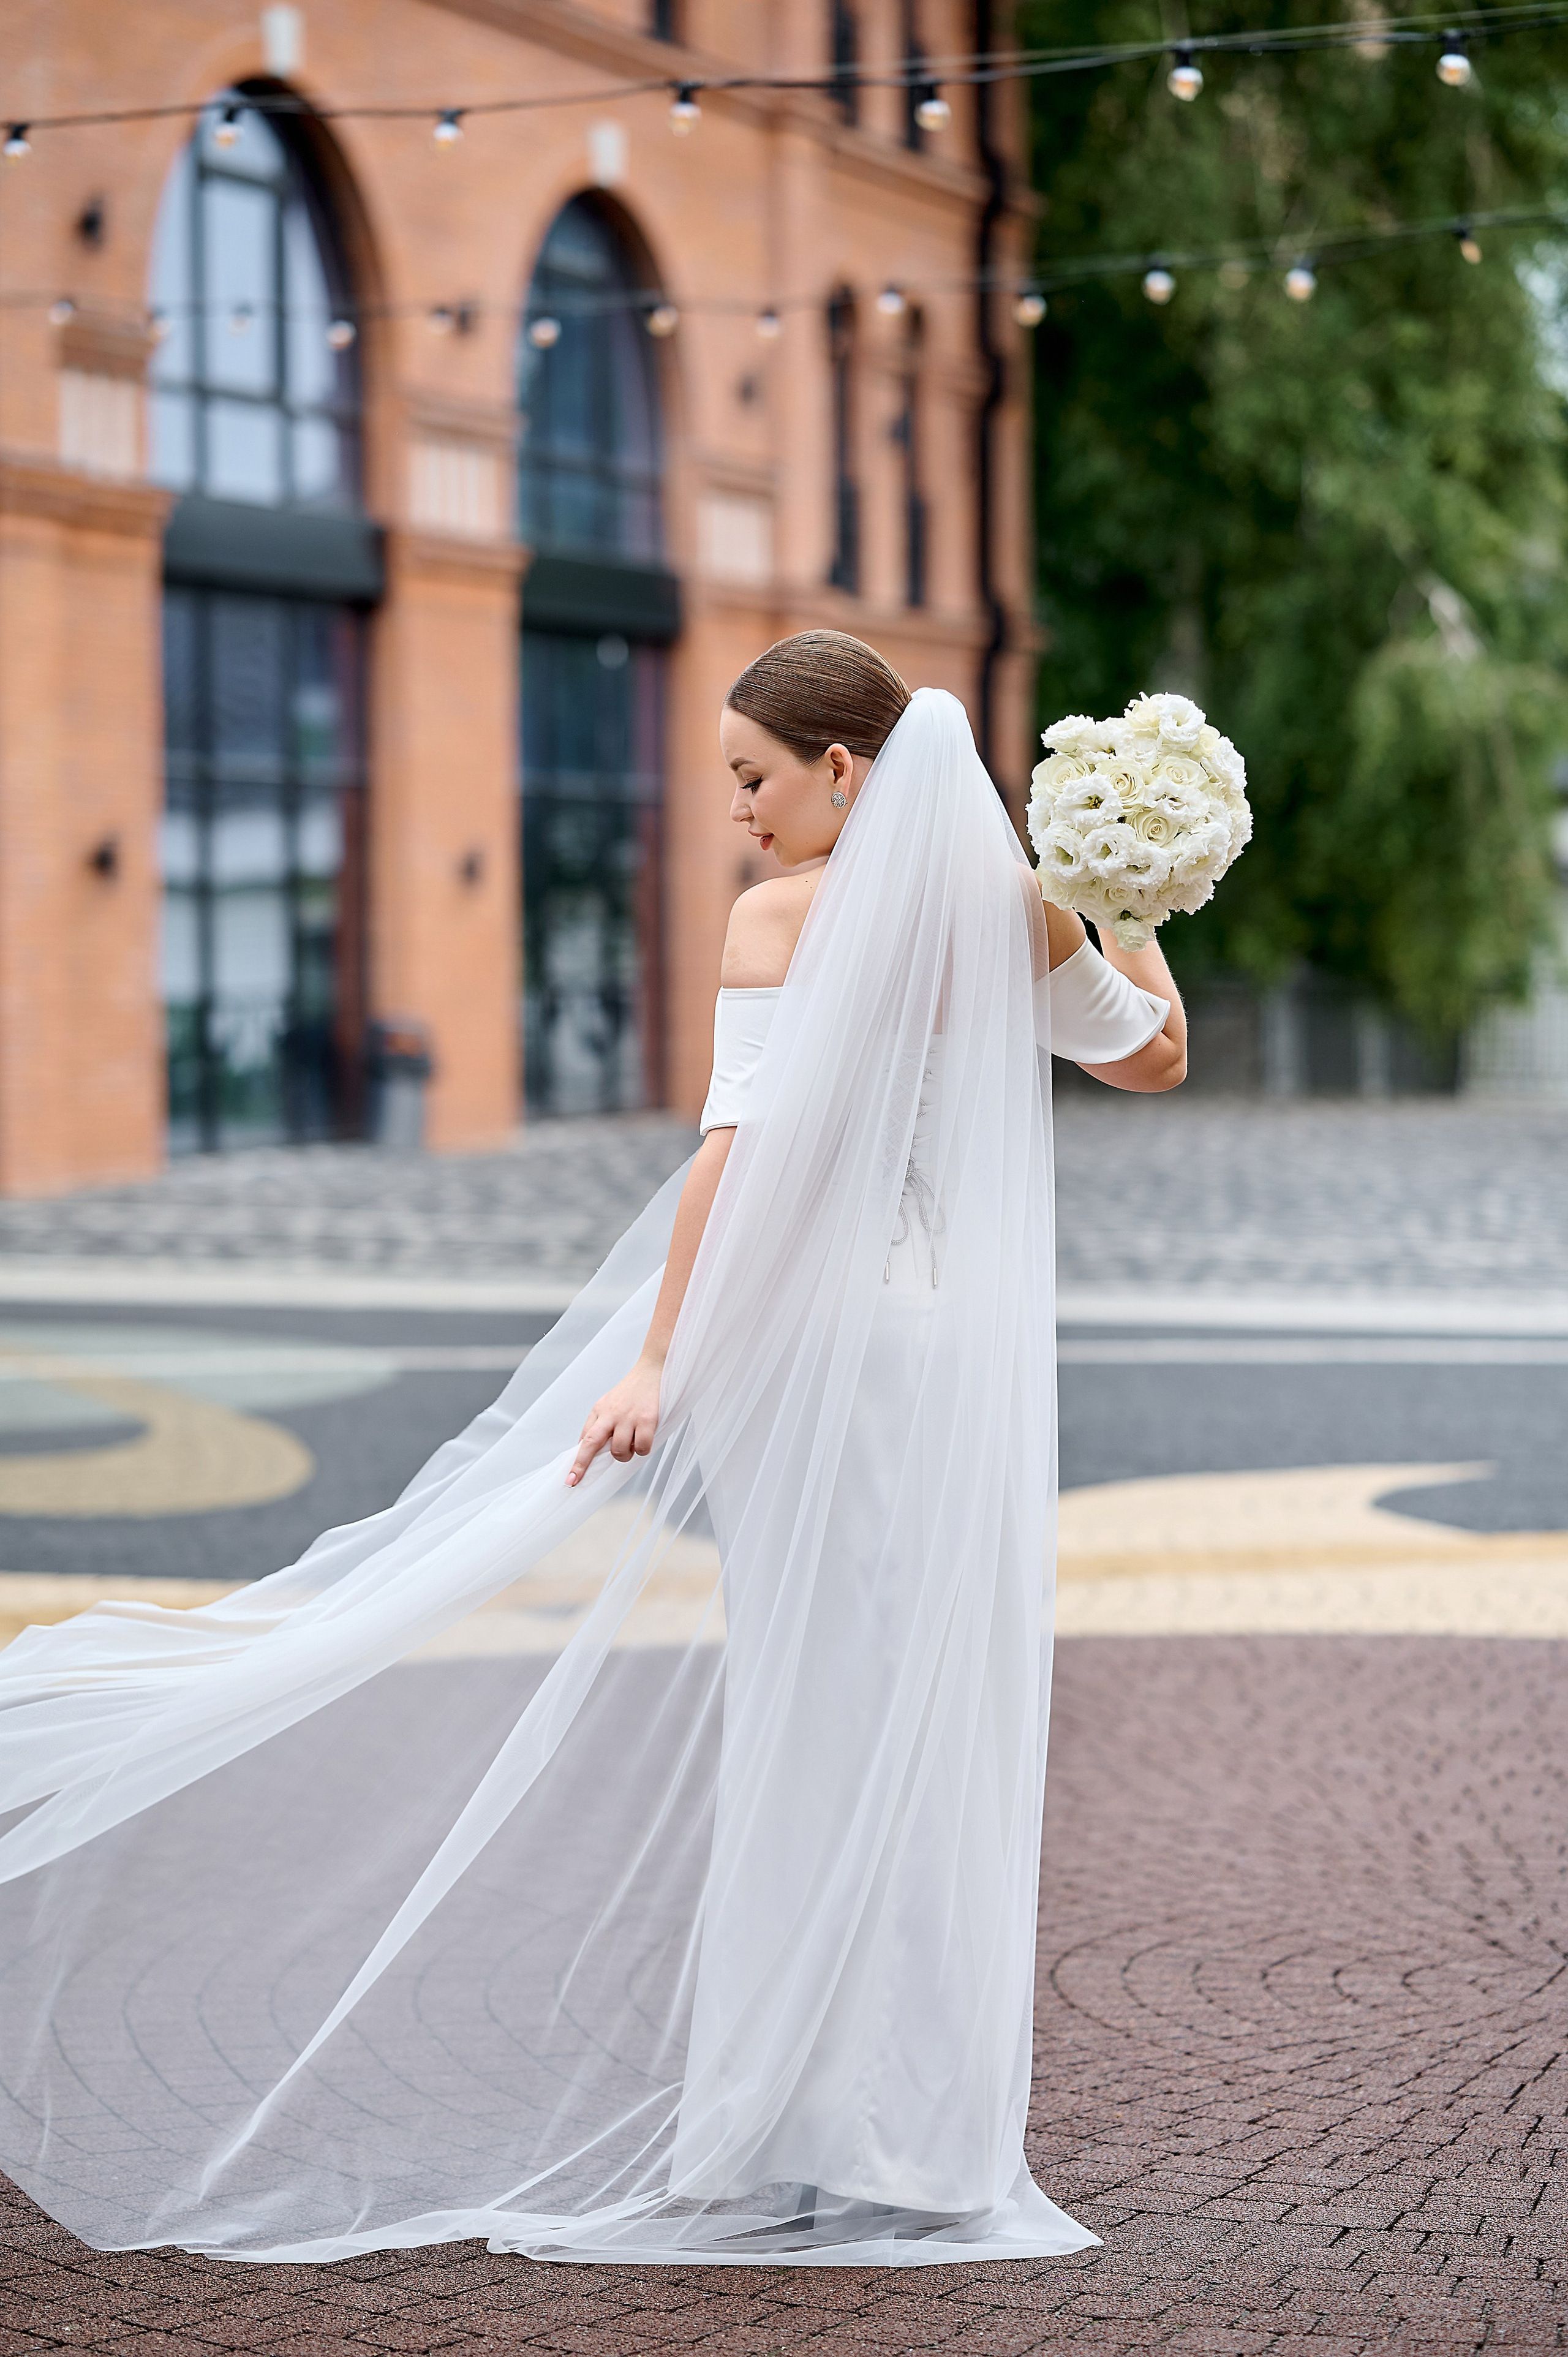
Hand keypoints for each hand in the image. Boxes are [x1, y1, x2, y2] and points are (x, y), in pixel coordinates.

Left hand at [566, 1355, 662, 1486]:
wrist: (653, 1370)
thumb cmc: (631, 1392)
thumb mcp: (607, 1405)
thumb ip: (597, 1426)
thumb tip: (583, 1449)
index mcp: (599, 1412)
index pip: (584, 1440)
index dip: (577, 1461)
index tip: (570, 1479)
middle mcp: (611, 1414)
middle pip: (591, 1444)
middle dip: (582, 1465)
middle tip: (576, 1480)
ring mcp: (629, 1417)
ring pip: (620, 1451)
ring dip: (626, 1455)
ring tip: (632, 1444)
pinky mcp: (647, 1419)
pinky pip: (642, 1447)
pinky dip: (643, 1450)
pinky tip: (644, 1440)